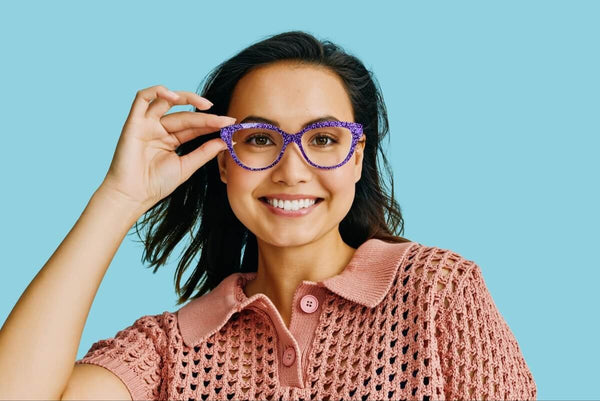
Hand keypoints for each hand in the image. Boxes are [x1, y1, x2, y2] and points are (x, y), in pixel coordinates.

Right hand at [99, 85, 234, 212]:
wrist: (133, 195)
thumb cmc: (156, 184)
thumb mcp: (187, 166)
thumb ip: (205, 152)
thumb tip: (226, 141)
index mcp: (170, 139)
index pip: (194, 126)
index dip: (212, 124)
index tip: (231, 126)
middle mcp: (158, 129)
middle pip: (185, 116)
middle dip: (207, 117)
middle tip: (226, 121)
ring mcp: (146, 124)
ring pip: (167, 102)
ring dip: (188, 98)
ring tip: (207, 105)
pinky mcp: (133, 122)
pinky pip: (142, 97)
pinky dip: (158, 91)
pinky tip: (175, 97)